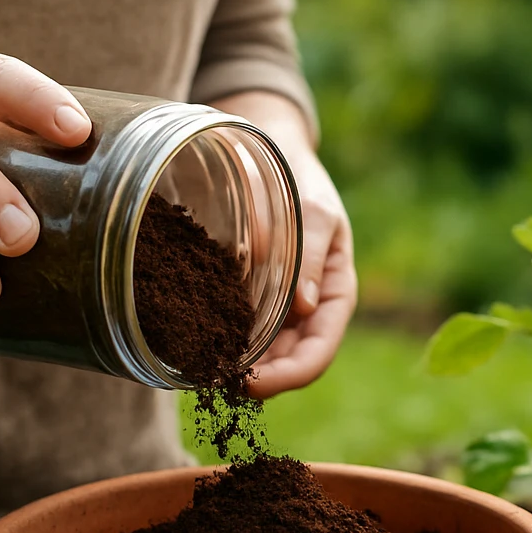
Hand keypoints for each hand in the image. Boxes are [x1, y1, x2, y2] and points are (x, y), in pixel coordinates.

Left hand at [208, 91, 356, 397]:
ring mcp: (281, 305)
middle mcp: (311, 308)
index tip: (251, 383)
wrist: (269, 149)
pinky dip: (222, 342)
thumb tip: (305, 307)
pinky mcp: (252, 295)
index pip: (319, 351)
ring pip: (265, 354)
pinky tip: (195, 345)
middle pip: (290, 362)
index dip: (288, 376)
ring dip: (239, 368)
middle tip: (215, 382)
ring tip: (201, 370)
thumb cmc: (299, 177)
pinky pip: (240, 329)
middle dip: (258, 380)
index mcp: (336, 293)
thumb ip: (311, 253)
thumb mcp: (313, 209)